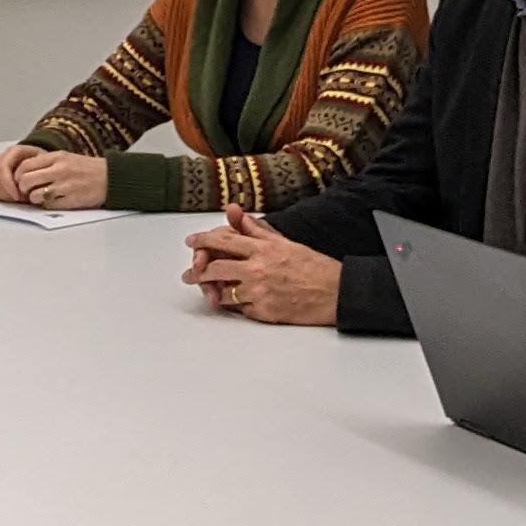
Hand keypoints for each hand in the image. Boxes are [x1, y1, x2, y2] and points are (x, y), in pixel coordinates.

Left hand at [0, 145, 105, 209]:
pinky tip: (55, 200)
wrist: (111, 178)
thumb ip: (46, 163)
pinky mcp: (70, 200)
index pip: (25, 165)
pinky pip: (48, 205)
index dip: (18, 176)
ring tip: (42, 196)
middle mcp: (59, 170)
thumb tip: (24, 171)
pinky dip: (48, 205)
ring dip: (35, 198)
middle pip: (25, 180)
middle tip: (27, 191)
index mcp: (57, 157)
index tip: (19, 181)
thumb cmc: (88, 169)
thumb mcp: (66, 158)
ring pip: (34, 195)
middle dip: (22, 189)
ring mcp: (64, 185)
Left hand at [181, 207, 339, 325]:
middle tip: (189, 273)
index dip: (202, 240)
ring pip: (222, 292)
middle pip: (214, 268)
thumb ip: (257, 229)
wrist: (336, 293)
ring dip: (211, 291)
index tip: (192, 242)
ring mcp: (259, 292)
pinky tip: (230, 303)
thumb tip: (235, 213)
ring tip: (206, 290)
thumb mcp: (285, 242)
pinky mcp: (263, 312)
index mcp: (263, 248)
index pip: (223, 240)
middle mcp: (257, 269)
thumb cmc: (314, 267)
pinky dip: (233, 306)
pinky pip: (239, 310)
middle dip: (196, 271)